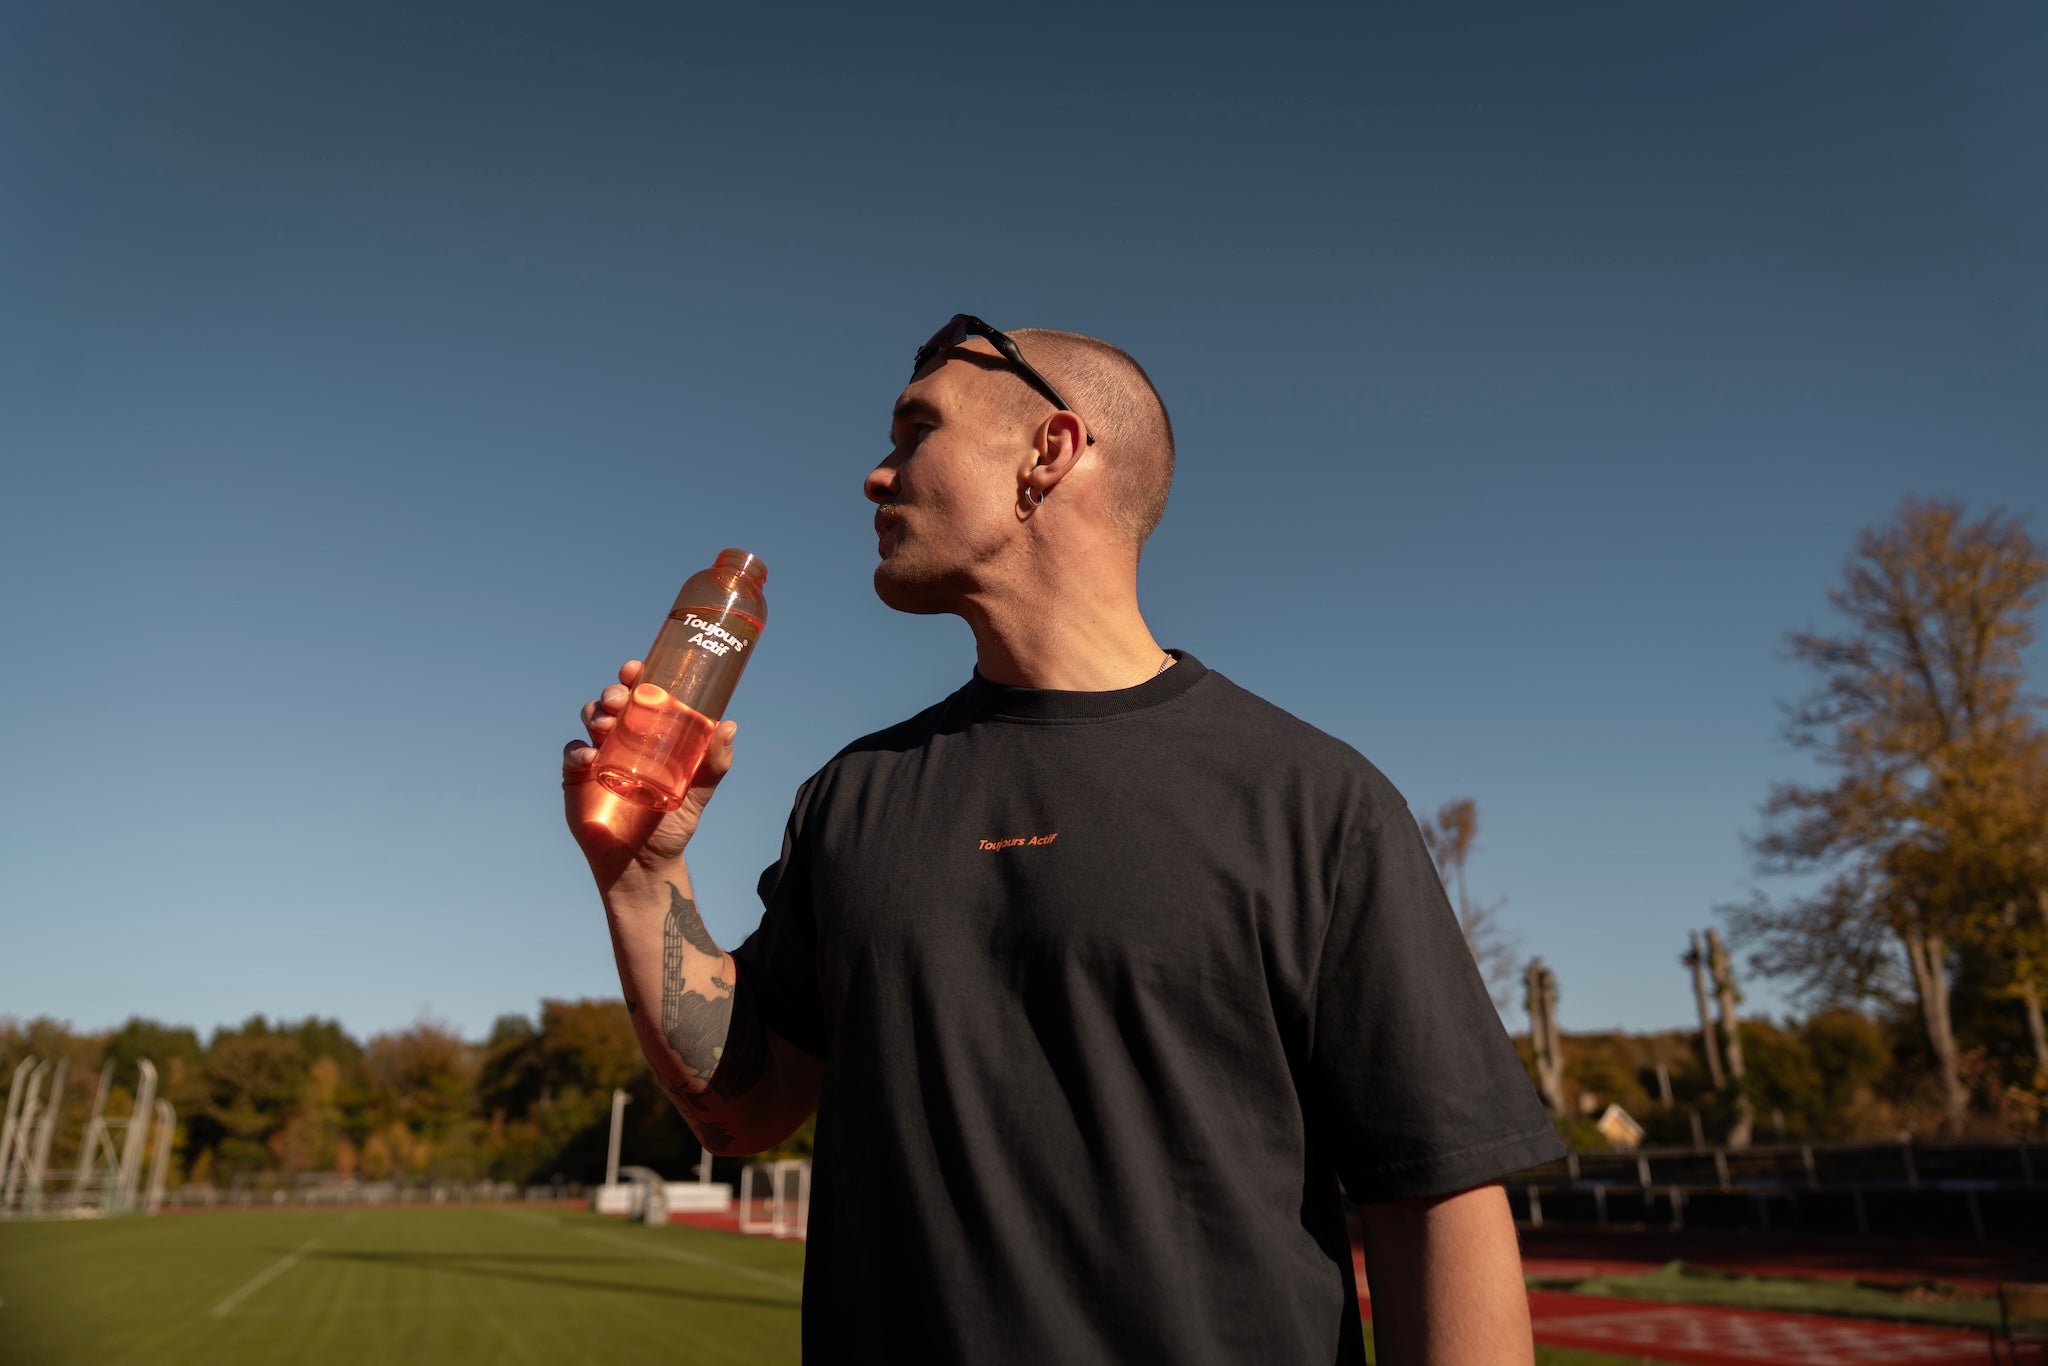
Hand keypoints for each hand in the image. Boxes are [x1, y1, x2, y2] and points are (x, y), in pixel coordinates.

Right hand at [563, 659, 739, 892]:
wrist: (644, 863)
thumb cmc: (673, 822)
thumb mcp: (699, 791)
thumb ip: (714, 763)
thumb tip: (728, 725)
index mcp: (651, 732)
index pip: (641, 695)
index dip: (636, 676)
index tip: (636, 668)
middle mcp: (623, 737)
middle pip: (612, 702)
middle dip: (613, 692)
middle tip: (620, 698)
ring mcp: (599, 754)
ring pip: (590, 719)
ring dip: (595, 713)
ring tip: (607, 724)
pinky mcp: (577, 776)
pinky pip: (572, 753)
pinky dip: (578, 750)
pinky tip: (591, 759)